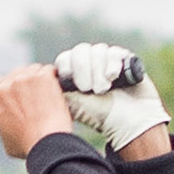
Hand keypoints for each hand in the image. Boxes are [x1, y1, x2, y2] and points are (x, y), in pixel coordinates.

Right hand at [0, 65, 75, 159]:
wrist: (48, 144)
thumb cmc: (28, 146)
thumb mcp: (6, 138)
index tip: (9, 91)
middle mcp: (6, 88)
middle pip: (13, 74)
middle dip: (23, 84)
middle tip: (34, 101)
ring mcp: (24, 80)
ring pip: (31, 70)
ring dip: (38, 80)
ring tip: (46, 101)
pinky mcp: (41, 76)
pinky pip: (48, 70)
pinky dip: (53, 79)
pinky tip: (55, 94)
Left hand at [53, 42, 169, 152]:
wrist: (129, 123)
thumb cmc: (101, 118)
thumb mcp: (74, 105)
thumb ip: (59, 90)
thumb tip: (43, 80)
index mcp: (74, 76)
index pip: (65, 59)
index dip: (69, 68)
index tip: (77, 86)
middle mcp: (90, 66)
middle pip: (80, 51)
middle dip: (85, 70)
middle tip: (91, 89)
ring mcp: (107, 62)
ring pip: (97, 50)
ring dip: (99, 70)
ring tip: (105, 88)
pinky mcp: (123, 60)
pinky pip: (114, 51)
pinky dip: (112, 64)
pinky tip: (115, 78)